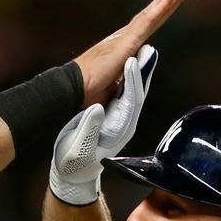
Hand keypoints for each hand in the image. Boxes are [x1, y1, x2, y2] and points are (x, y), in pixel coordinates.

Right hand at [50, 46, 157, 204]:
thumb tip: (97, 107)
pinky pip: (124, 93)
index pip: (130, 100)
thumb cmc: (73, 162)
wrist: (73, 173)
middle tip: (147, 48)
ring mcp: (120, 119)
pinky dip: (128, 77)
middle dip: (142, 70)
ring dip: (138, 70)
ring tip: (142, 49)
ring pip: (133, 91)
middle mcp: (124, 123)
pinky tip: (128, 63)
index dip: (132, 79)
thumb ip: (88, 128)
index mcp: (117, 130)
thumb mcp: (78, 147)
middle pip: (138, 92)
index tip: (132, 61)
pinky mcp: (114, 115)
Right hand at [74, 0, 193, 107]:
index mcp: (124, 47)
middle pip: (154, 15)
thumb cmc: (89, 90)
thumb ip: (128, 77)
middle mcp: (125, 37)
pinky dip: (162, 4)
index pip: (149, 26)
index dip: (163, 12)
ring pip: (154, 13)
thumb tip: (134, 77)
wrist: (74, 88)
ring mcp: (126, 37)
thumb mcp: (116, 84)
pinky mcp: (128, 41)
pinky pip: (149, 19)